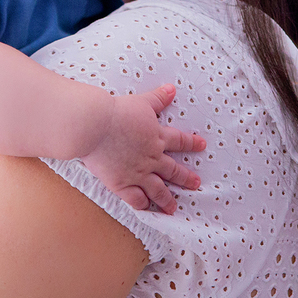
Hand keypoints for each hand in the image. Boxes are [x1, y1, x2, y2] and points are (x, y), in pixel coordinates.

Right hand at [79, 84, 205, 213]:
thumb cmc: (115, 112)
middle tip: (195, 184)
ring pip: (158, 189)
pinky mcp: (122, 183)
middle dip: (185, 177)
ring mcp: (138, 173)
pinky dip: (141, 205)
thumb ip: (157, 98)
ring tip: (173, 208)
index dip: (191, 143)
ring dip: (167, 199)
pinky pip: (135, 199)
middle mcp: (151, 157)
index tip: (201, 146)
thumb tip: (172, 89)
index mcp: (157, 137)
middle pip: (172, 170)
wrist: (95, 125)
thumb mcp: (141, 102)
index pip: (179, 141)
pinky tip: (145, 209)